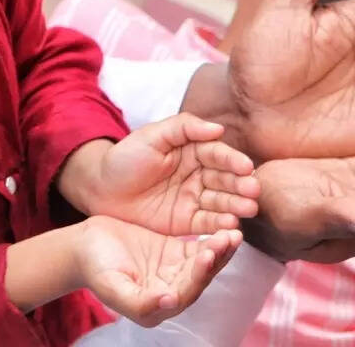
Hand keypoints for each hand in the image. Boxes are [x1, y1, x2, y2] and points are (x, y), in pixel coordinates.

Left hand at [63, 115, 259, 235]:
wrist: (100, 189)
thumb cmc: (125, 158)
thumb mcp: (151, 136)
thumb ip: (183, 128)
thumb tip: (218, 128)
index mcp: (193, 150)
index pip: (217, 154)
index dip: (232, 160)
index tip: (246, 167)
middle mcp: (199, 174)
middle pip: (225, 179)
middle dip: (241, 185)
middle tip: (253, 191)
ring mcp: (194, 199)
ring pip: (221, 202)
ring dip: (236, 205)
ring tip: (248, 209)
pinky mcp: (187, 222)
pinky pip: (207, 223)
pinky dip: (220, 225)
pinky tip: (232, 226)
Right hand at [77, 216, 240, 326]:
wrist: (84, 246)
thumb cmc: (93, 268)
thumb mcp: (111, 286)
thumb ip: (139, 302)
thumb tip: (170, 302)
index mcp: (157, 307)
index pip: (185, 293)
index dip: (198, 275)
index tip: (207, 255)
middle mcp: (171, 292)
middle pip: (200, 277)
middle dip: (216, 259)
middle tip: (229, 238)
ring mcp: (174, 271)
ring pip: (203, 262)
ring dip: (219, 249)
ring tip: (233, 232)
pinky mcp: (174, 252)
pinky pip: (198, 246)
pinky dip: (211, 237)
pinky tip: (224, 225)